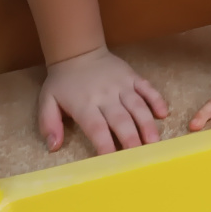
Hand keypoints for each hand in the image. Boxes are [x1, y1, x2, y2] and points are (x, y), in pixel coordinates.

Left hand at [40, 47, 168, 153]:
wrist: (78, 52)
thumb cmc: (63, 82)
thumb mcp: (47, 101)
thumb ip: (48, 124)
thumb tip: (53, 146)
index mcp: (84, 104)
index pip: (96, 127)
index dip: (105, 144)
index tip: (112, 160)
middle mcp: (105, 95)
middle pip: (120, 119)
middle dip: (131, 138)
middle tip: (140, 156)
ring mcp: (121, 85)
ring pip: (137, 105)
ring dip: (147, 124)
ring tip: (154, 141)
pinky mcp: (132, 77)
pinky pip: (147, 88)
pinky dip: (156, 99)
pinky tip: (163, 113)